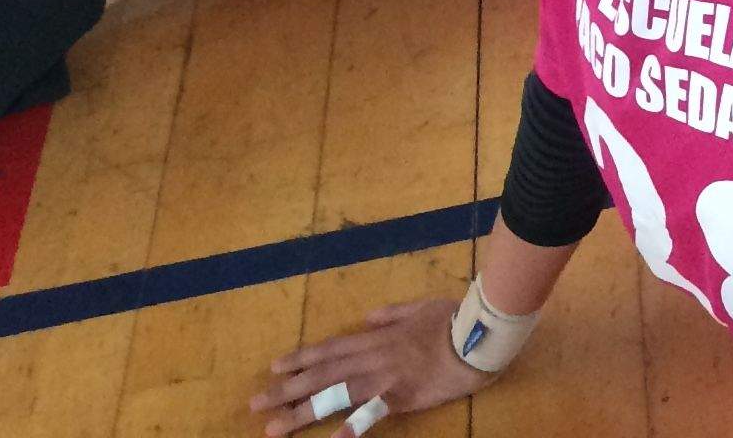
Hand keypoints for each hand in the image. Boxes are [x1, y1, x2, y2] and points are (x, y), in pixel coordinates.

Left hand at [252, 298, 494, 434]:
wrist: (477, 336)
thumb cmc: (453, 319)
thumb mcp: (420, 307)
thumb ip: (392, 313)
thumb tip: (369, 317)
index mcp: (376, 337)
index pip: (330, 348)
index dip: (301, 358)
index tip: (275, 368)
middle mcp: (371, 357)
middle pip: (321, 374)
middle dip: (286, 389)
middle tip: (255, 403)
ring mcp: (382, 378)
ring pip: (333, 395)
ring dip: (301, 412)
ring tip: (273, 428)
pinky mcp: (399, 396)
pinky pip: (370, 414)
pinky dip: (350, 428)